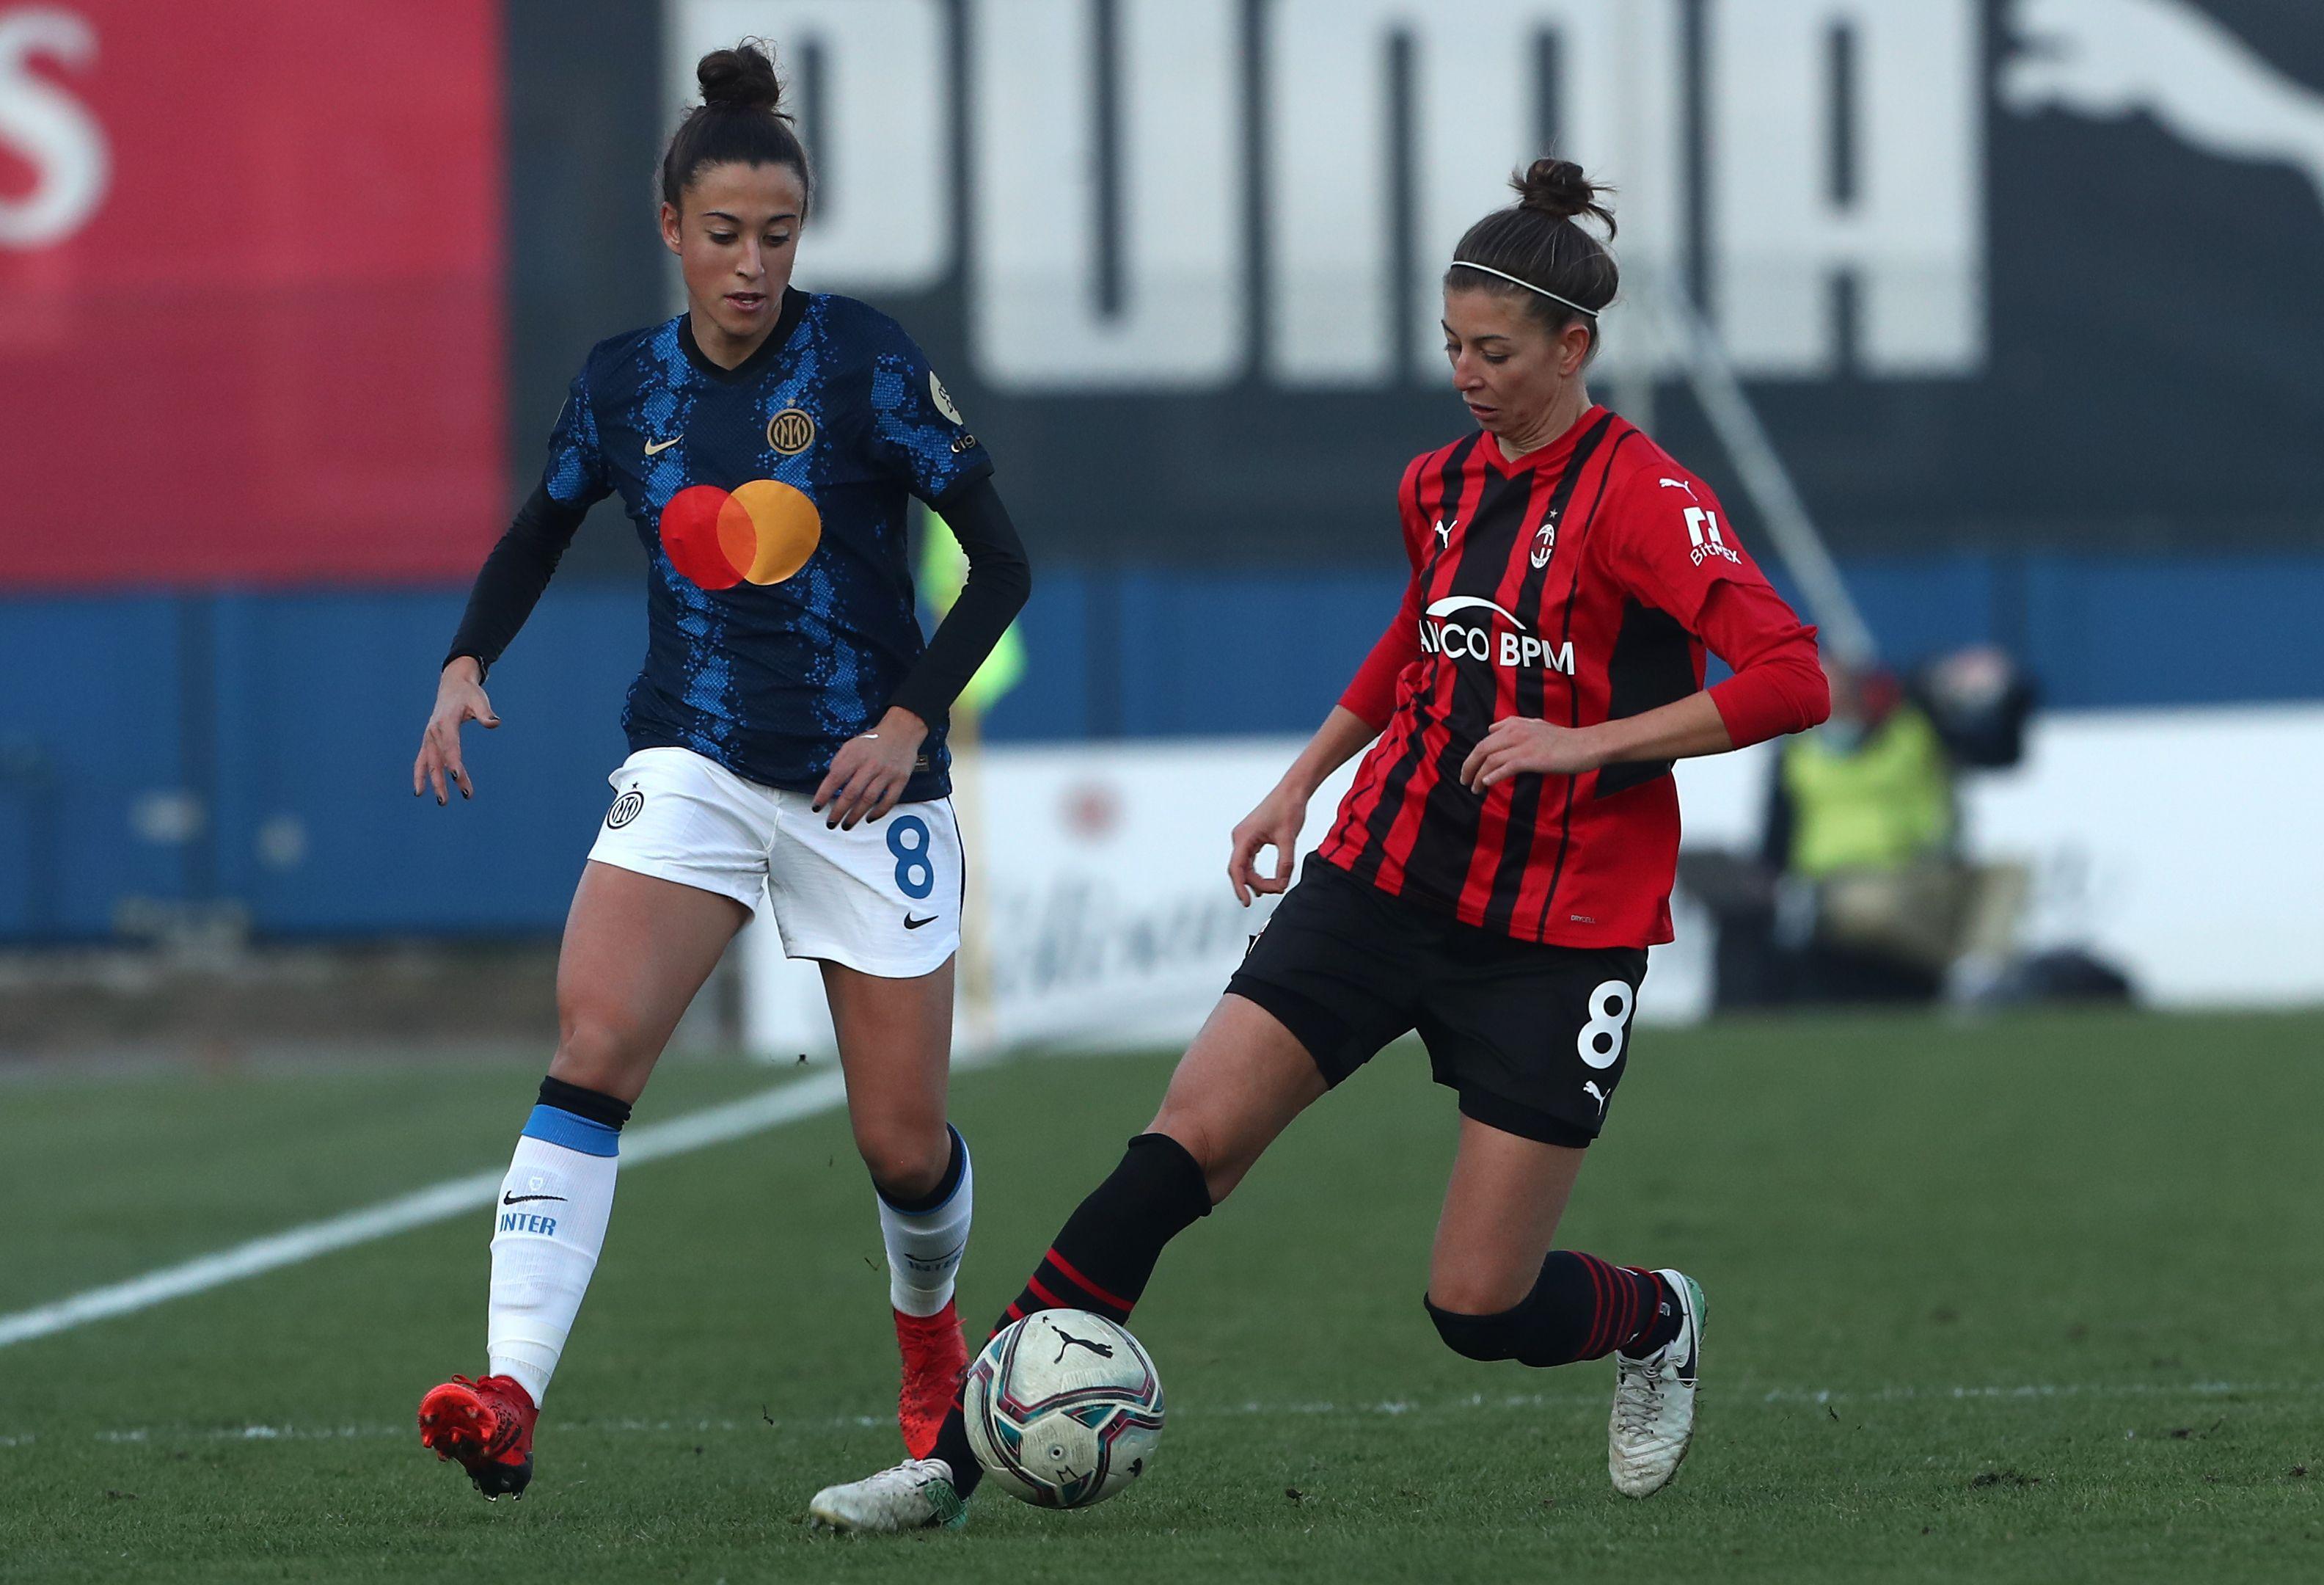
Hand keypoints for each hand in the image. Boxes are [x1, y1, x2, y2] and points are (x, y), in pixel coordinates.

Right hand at [413, 657, 499, 804]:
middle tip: (463, 795)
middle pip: (439, 759)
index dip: (453, 761)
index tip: (457, 776)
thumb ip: (485, 713)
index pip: (450, 745)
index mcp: (446, 722)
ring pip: (430, 763)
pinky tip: (420, 791)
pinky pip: (421, 761)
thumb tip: (495, 723)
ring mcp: (428, 737)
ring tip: (444, 802)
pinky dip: (419, 775)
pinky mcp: (428, 741)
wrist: (453, 686)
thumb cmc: (469, 694)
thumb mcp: (479, 700)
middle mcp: (433, 731)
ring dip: (435, 782)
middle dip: (446, 779)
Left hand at [813, 707, 927, 829]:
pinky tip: (869, 818)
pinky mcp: (900, 780)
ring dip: (856, 815)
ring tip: (846, 825)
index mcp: (855, 755)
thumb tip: (830, 783)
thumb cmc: (874, 741)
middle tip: (830, 823)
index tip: (816, 807)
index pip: (835, 777)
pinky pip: (889, 800)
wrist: (902, 731)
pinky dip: (879, 812)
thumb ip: (839, 762)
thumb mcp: (851, 745)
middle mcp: (871, 765)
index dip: (824, 794)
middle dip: (838, 811)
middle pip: (851, 793)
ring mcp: (887, 773)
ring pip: (869, 799)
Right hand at [1228, 781, 1309, 905]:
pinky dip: (1257, 872)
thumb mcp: (1289, 839)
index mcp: (1244, 836)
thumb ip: (1285, 864)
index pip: (1236, 869)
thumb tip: (1282, 885)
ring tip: (1274, 889)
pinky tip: (1266, 884)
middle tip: (1277, 890)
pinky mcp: (1253, 837)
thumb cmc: (1289, 809)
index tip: (1247, 903)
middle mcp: (1240, 837)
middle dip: (1257, 884)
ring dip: (1257, 880)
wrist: (1293, 790)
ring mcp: (1245, 837)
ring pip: (1245, 867)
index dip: (1240, 888)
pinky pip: (1250, 860)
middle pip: (1241, 870)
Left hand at [1459, 716, 1606, 791]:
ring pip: (1490, 759)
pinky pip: (1505, 767)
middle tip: (1464, 780)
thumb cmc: (1563, 739)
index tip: (1468, 769)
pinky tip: (1486, 784)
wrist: (1586, 745)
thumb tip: (1492, 728)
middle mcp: (1515, 731)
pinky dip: (1492, 776)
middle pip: (1482, 749)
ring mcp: (1523, 744)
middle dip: (1468, 766)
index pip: (1484, 740)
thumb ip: (1513, 725)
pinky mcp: (1531, 758)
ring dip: (1478, 775)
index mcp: (1514, 724)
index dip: (1473, 756)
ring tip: (1474, 788)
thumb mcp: (1536, 725)